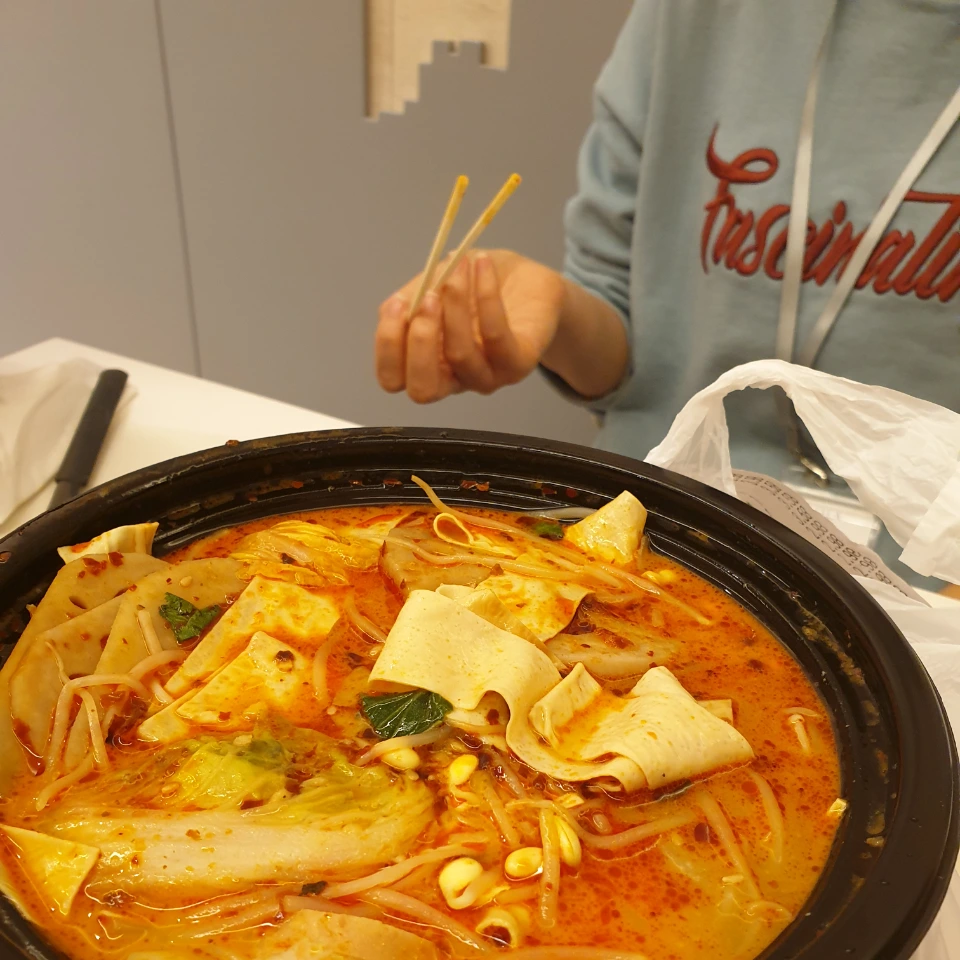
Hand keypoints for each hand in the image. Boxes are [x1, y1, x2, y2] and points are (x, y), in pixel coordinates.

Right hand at [375, 250, 565, 402]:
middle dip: (419, 341)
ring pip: (460, 356)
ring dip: (455, 306)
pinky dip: (485, 295)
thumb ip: (411, 300)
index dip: (388, 346)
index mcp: (427, 365)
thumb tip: (397, 308)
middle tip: (428, 298)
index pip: (393, 379)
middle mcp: (454, 379)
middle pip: (423, 389)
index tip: (396, 304)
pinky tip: (482, 265)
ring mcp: (487, 377)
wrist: (529, 283)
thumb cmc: (476, 289)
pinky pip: (496, 335)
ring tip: (459, 267)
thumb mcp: (434, 287)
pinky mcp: (518, 363)